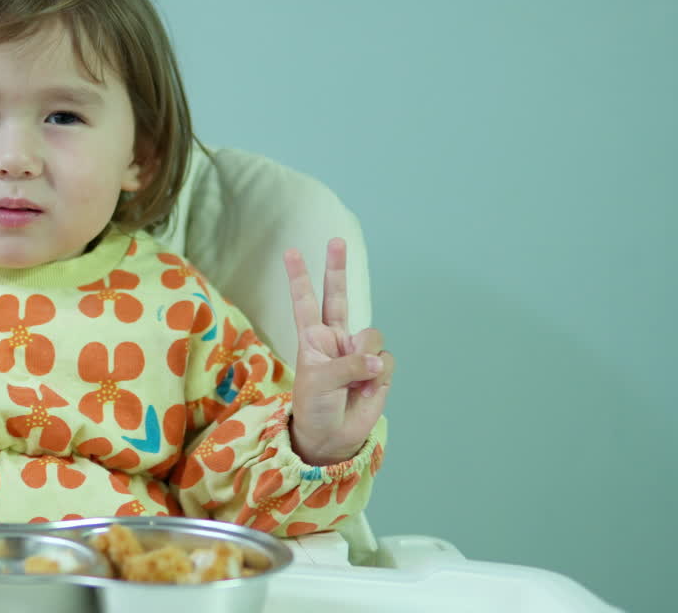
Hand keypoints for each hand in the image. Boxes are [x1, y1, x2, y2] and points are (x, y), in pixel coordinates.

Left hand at [283, 238, 393, 465]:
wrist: (331, 437)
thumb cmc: (314, 407)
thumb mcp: (320, 382)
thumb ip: (348, 364)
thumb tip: (378, 360)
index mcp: (313, 338)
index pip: (305, 302)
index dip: (300, 277)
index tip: (290, 252)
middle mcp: (336, 339)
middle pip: (339, 297)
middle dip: (337, 269)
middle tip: (336, 240)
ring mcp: (358, 353)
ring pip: (372, 336)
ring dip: (365, 357)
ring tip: (354, 381)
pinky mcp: (379, 369)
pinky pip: (387, 361)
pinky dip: (379, 375)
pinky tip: (368, 388)